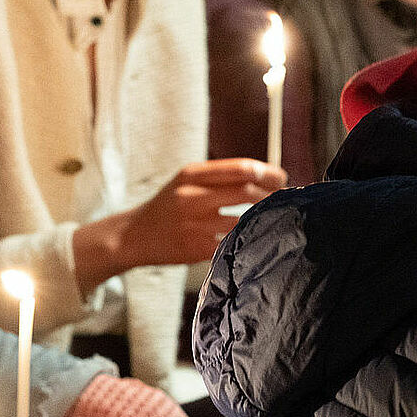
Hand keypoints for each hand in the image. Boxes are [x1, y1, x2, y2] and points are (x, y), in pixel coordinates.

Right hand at [74, 159, 284, 292]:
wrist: (133, 235)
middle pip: (247, 191)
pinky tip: (253, 238)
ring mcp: (193, 224)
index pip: (241, 168)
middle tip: (283, 201)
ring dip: (264, 220)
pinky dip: (247, 239)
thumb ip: (219, 177)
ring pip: (244, 219)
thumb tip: (266, 177)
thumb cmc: (167, 207)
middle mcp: (191, 196)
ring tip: (273, 219)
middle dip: (272, 196)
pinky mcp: (195, 248)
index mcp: (190, 174)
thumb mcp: (185, 182)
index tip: (281, 180)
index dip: (269, 173)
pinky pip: (232, 242)